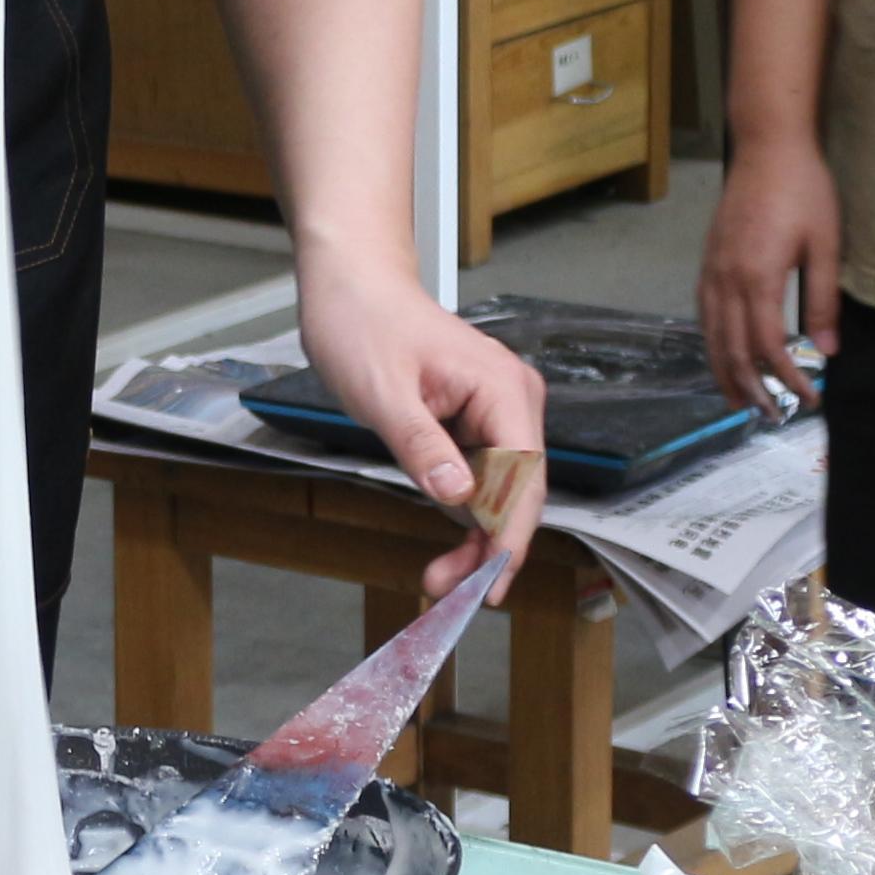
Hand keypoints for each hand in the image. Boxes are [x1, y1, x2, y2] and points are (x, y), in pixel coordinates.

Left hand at [298, 267, 548, 597]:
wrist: (349, 286)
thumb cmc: (362, 323)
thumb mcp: (381, 391)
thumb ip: (421, 444)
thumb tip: (459, 495)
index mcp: (501, 388)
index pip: (524, 475)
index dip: (512, 534)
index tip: (495, 582)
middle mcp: (512, 399)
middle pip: (518, 490)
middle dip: (489, 543)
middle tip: (449, 588)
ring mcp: (497, 410)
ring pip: (501, 491)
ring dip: (475, 533)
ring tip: (439, 574)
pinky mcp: (477, 421)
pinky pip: (482, 476)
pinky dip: (465, 509)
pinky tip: (448, 540)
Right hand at [701, 136, 845, 412]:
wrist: (768, 145)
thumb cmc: (804, 190)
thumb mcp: (827, 244)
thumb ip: (824, 300)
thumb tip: (828, 351)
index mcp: (757, 276)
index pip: (766, 346)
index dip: (786, 378)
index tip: (809, 398)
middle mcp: (726, 278)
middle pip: (731, 348)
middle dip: (750, 388)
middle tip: (772, 417)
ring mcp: (712, 269)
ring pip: (711, 335)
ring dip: (725, 372)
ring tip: (739, 401)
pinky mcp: (709, 260)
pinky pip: (705, 314)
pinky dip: (712, 343)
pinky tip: (723, 355)